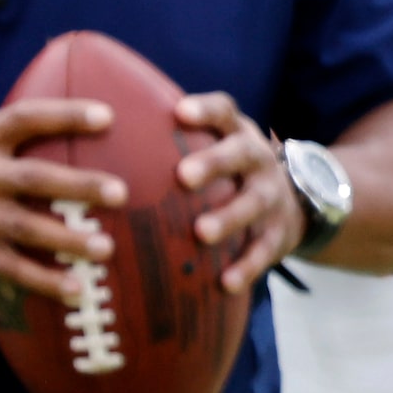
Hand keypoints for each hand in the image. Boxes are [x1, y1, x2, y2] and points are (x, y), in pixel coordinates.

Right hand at [0, 96, 124, 296]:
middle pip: (35, 178)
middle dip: (79, 186)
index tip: (108, 116)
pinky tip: (75, 289)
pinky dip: (42, 281)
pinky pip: (10, 267)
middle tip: (121, 193)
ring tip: (107, 248)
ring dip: (68, 240)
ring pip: (26, 228)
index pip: (26, 119)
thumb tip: (34, 94)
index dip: (66, 115)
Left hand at [171, 93, 301, 293]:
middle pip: (240, 153)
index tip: (180, 112)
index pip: (224, 112)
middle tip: (184, 176)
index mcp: (237, 134)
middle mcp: (258, 160)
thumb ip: (175, 139)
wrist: (295, 202)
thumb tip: (97, 129)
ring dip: (229, 217)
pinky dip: (247, 266)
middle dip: (214, 163)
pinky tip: (225, 282)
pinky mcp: (279, 232)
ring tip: (202, 232)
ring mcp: (271, 195)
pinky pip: (264, 249)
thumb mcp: (217, 145)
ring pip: (253, 203)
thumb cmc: (231, 172)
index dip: (205, 110)